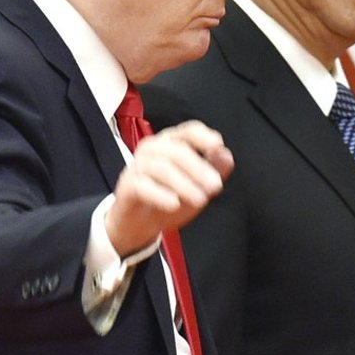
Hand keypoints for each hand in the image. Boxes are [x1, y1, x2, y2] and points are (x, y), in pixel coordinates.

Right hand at [104, 121, 233, 256]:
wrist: (138, 223)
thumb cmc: (170, 197)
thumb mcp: (197, 186)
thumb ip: (213, 170)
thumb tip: (227, 156)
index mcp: (172, 142)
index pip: (188, 131)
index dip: (203, 136)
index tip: (217, 145)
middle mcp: (153, 148)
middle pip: (177, 150)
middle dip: (199, 168)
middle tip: (215, 186)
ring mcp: (138, 165)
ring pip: (161, 167)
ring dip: (184, 184)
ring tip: (200, 200)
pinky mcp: (127, 185)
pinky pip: (143, 186)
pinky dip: (160, 195)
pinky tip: (174, 204)